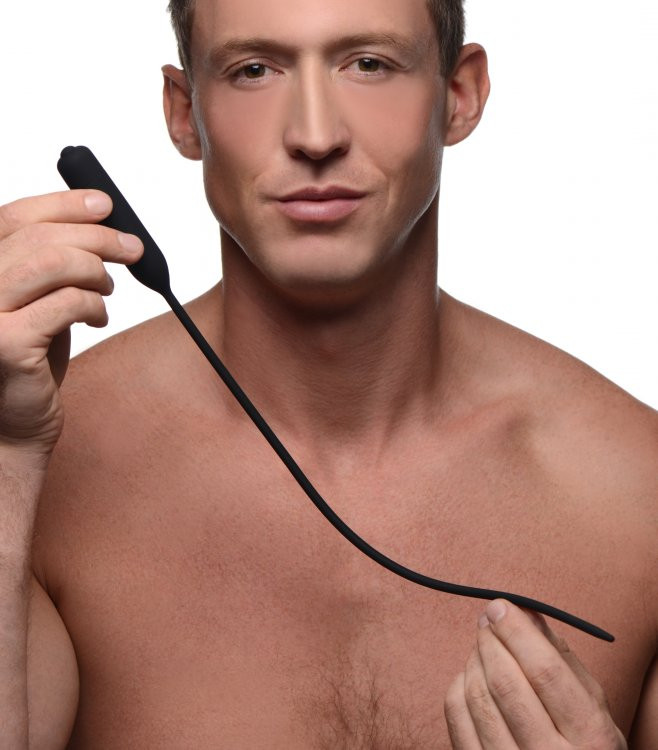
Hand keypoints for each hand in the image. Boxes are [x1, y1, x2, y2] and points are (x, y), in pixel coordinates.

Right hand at [0, 190, 142, 452]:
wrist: (12, 426)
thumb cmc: (28, 361)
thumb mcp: (37, 300)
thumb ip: (50, 263)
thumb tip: (97, 218)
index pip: (13, 217)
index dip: (63, 204)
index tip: (104, 203)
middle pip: (39, 236)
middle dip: (96, 237)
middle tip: (132, 249)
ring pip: (53, 263)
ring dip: (95, 271)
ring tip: (107, 289)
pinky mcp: (4, 343)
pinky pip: (67, 303)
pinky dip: (94, 305)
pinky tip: (97, 317)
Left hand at [444, 599, 626, 748]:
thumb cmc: (584, 742)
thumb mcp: (593, 706)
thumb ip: (562, 658)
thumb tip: (528, 612)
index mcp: (590, 737)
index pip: (544, 672)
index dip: (516, 632)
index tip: (501, 607)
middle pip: (505, 682)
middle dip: (491, 639)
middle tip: (488, 619)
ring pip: (477, 696)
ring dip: (475, 658)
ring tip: (485, 647)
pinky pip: (456, 717)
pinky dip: (460, 684)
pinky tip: (473, 675)